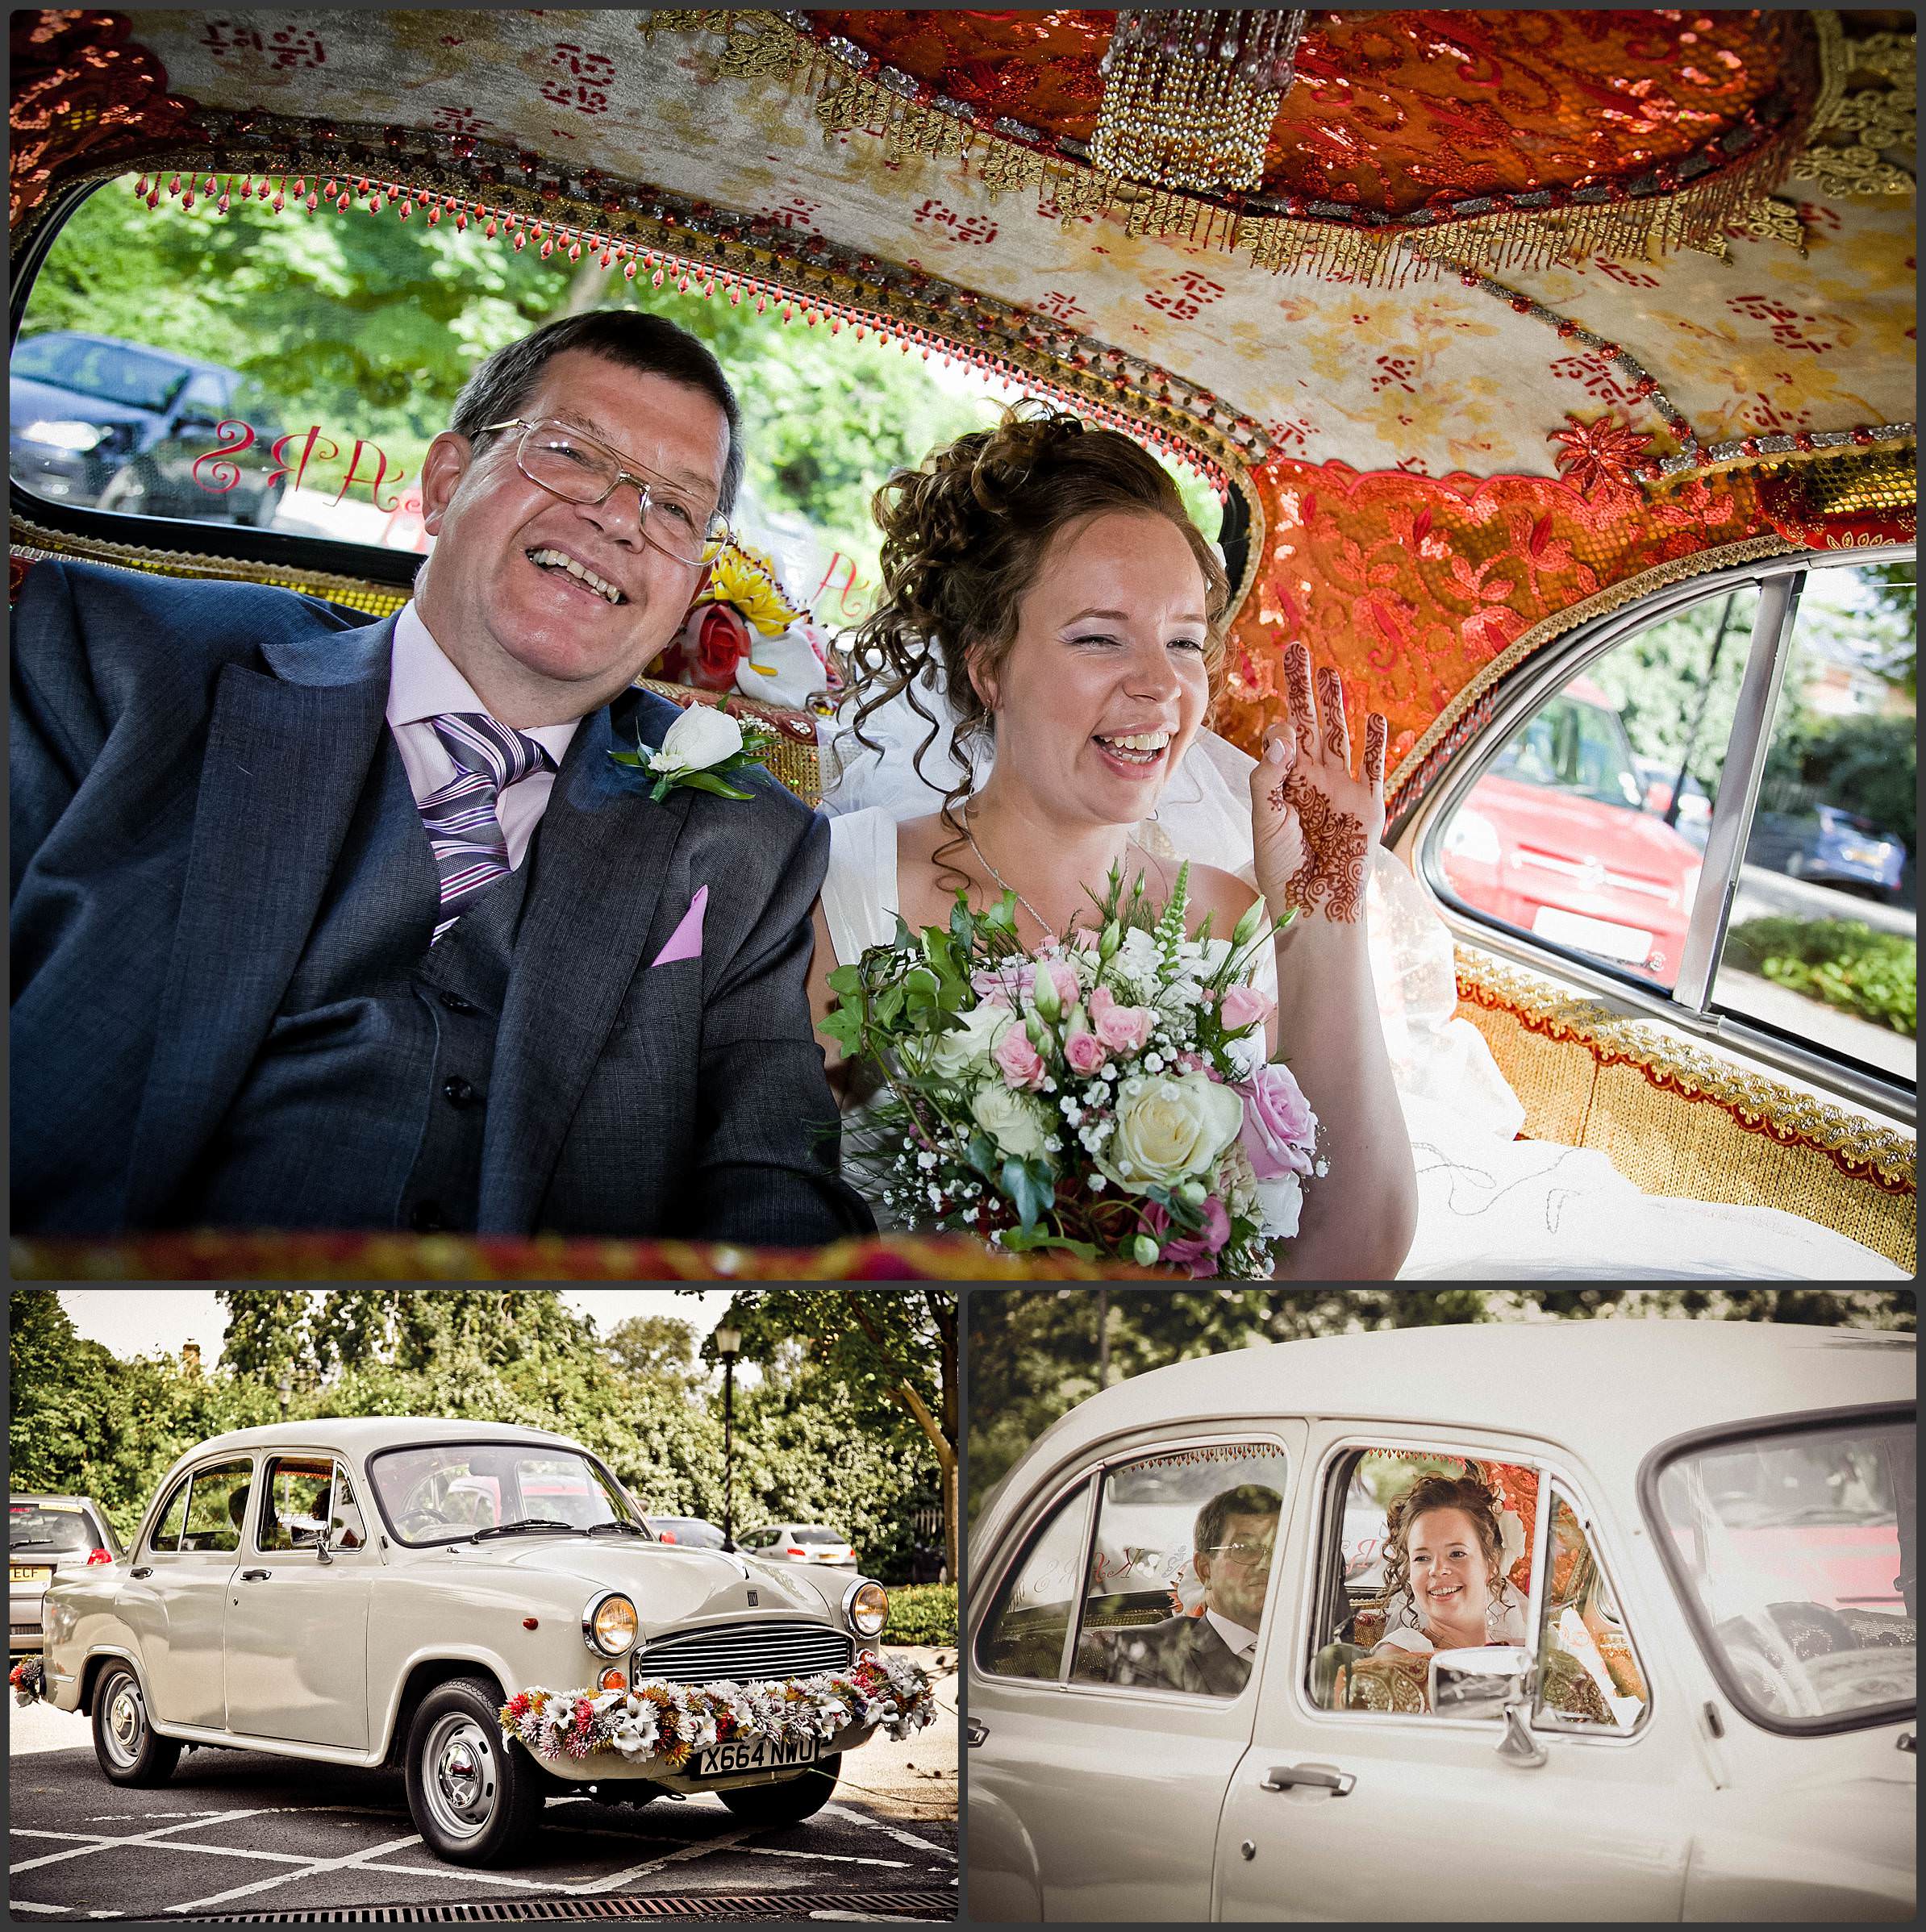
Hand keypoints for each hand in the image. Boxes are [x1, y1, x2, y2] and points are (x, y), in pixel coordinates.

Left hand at [1249, 642, 1387, 926]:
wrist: (1315, 905)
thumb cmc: (1282, 869)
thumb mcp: (1265, 821)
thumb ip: (1269, 777)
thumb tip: (1283, 732)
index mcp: (1283, 782)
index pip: (1282, 738)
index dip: (1282, 724)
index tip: (1287, 731)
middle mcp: (1313, 779)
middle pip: (1311, 723)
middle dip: (1304, 688)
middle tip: (1298, 649)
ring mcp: (1342, 789)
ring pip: (1340, 736)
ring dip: (1337, 704)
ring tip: (1331, 672)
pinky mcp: (1369, 804)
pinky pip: (1374, 767)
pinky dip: (1376, 743)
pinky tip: (1375, 717)